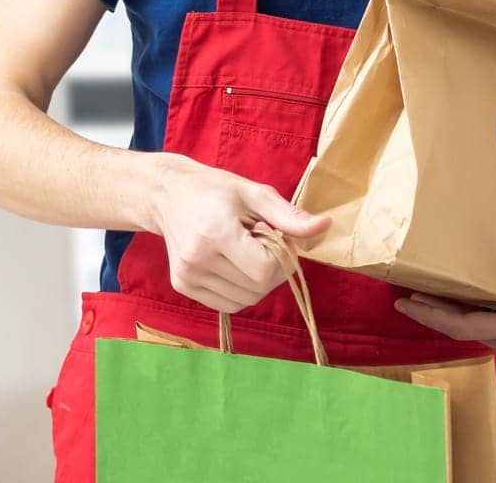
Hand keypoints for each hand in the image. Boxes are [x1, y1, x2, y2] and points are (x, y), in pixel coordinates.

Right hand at [146, 154, 330, 312]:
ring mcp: (186, 275)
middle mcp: (196, 258)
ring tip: (247, 252)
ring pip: (246, 300)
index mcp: (215, 233)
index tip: (278, 238)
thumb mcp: (257, 194)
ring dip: (259, 282)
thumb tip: (326, 225)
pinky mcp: (182, 285)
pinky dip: (242, 291)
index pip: (265, 269)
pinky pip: (229, 304)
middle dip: (274, 270)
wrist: (169, 195)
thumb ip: (290, 216)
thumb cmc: (216, 190)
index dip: (283, 258)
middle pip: (258, 288)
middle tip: (265, 244)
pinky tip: (235, 265)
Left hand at [394, 224, 495, 370]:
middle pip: (468, 334)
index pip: (463, 325)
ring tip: (445, 305)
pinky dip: (489, 327)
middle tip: (411, 302)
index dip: (430, 316)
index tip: (405, 304)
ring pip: (489, 339)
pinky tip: (493, 313)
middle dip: (438, 317)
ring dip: (463, 323)